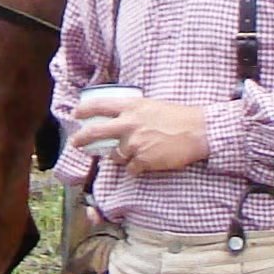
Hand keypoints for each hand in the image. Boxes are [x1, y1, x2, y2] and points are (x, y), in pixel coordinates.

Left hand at [69, 97, 211, 173]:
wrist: (198, 131)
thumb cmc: (179, 117)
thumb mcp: (152, 105)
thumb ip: (134, 112)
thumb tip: (121, 119)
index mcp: (132, 107)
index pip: (100, 105)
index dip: (84, 110)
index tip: (76, 113)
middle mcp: (129, 124)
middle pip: (96, 132)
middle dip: (82, 138)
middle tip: (76, 142)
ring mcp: (135, 144)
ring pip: (115, 156)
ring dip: (120, 157)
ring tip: (135, 153)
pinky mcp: (143, 160)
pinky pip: (131, 168)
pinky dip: (136, 167)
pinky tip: (148, 162)